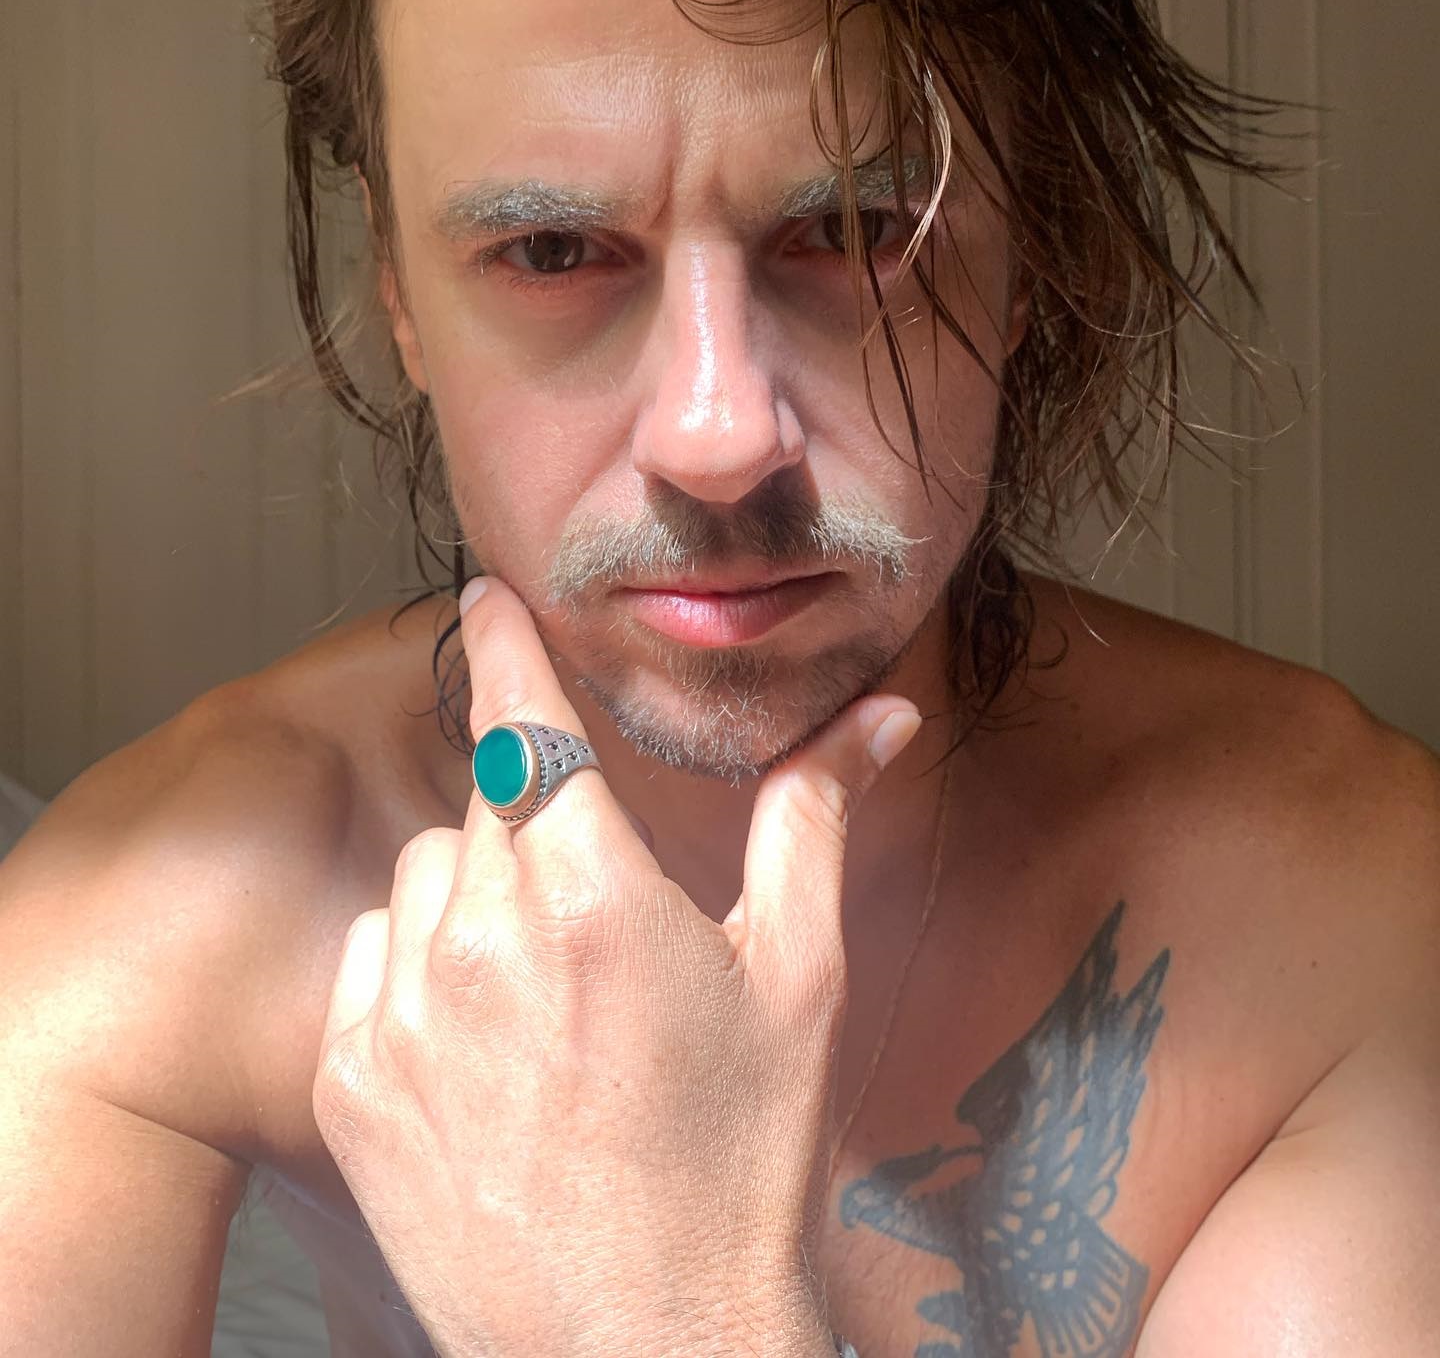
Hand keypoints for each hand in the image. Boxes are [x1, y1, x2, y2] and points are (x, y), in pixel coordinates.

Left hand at [312, 574, 920, 1357]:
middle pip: (492, 804)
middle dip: (542, 820)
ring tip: (547, 990)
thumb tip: (879, 715)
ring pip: (425, 875)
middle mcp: (479, 937)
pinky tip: (485, 1045)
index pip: (528, 719)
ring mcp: (400, 1014)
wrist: (642, 1340)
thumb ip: (814, 819)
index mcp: (593, 894)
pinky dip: (416, 972)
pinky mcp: (350, 1083)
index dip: (504, 640)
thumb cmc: (740, 1159)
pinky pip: (369, 960)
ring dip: (476, 895)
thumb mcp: (800, 977)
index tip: (482, 593)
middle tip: (598, 908)